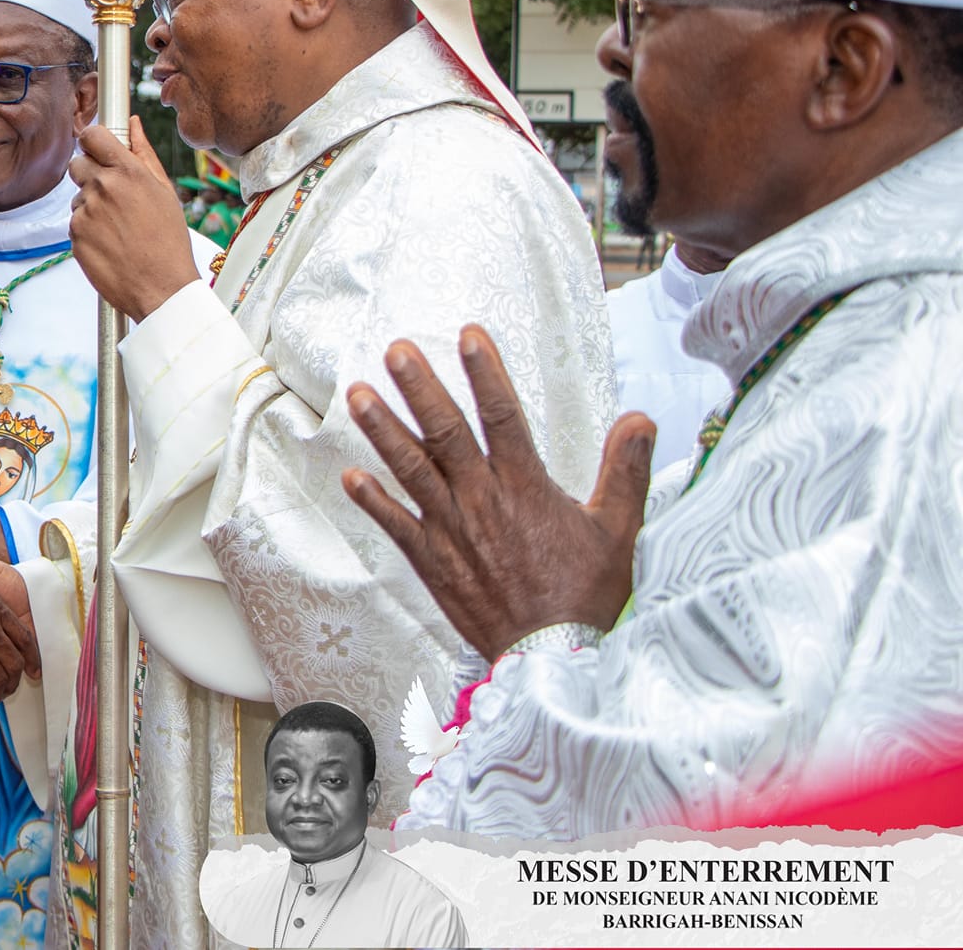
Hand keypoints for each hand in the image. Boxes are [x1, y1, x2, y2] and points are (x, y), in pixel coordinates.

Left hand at [69, 117, 198, 319]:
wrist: (161, 287)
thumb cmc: (168, 241)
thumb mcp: (164, 191)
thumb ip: (143, 153)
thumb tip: (133, 124)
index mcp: (128, 172)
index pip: (92, 135)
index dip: (93, 142)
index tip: (98, 150)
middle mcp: (103, 187)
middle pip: (78, 163)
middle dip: (90, 175)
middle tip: (112, 196)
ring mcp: (85, 212)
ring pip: (77, 196)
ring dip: (91, 206)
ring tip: (118, 227)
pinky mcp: (74, 235)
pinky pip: (75, 222)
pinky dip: (88, 229)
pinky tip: (110, 242)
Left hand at [338, 326, 655, 659]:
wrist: (555, 658)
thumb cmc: (587, 595)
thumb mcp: (619, 530)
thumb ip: (626, 471)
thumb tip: (640, 419)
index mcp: (526, 487)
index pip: (502, 416)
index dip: (485, 373)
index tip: (468, 335)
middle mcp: (482, 500)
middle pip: (445, 432)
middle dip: (419, 387)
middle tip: (395, 350)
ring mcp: (452, 530)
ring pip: (411, 469)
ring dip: (383, 430)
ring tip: (358, 395)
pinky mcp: (433, 561)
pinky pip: (396, 525)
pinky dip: (372, 501)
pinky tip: (351, 474)